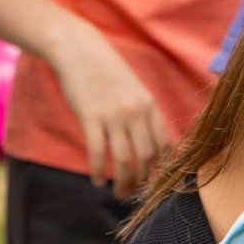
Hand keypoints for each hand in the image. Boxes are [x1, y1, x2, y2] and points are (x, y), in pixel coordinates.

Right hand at [43, 19, 171, 197]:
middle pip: (146, 157)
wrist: (80, 50)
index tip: (154, 180)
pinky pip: (98, 153)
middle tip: (133, 192)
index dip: (162, 168)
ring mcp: (113, 115)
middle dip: (142, 181)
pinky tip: (97, 181)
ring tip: (118, 193)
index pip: (164, 145)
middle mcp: (136, 112)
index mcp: (149, 105)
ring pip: (124, 160)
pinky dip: (99, 172)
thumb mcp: (133, 89)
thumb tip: (148, 143)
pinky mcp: (90, 117)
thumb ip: (143, 113)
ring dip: (123, 183)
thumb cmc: (106, 71)